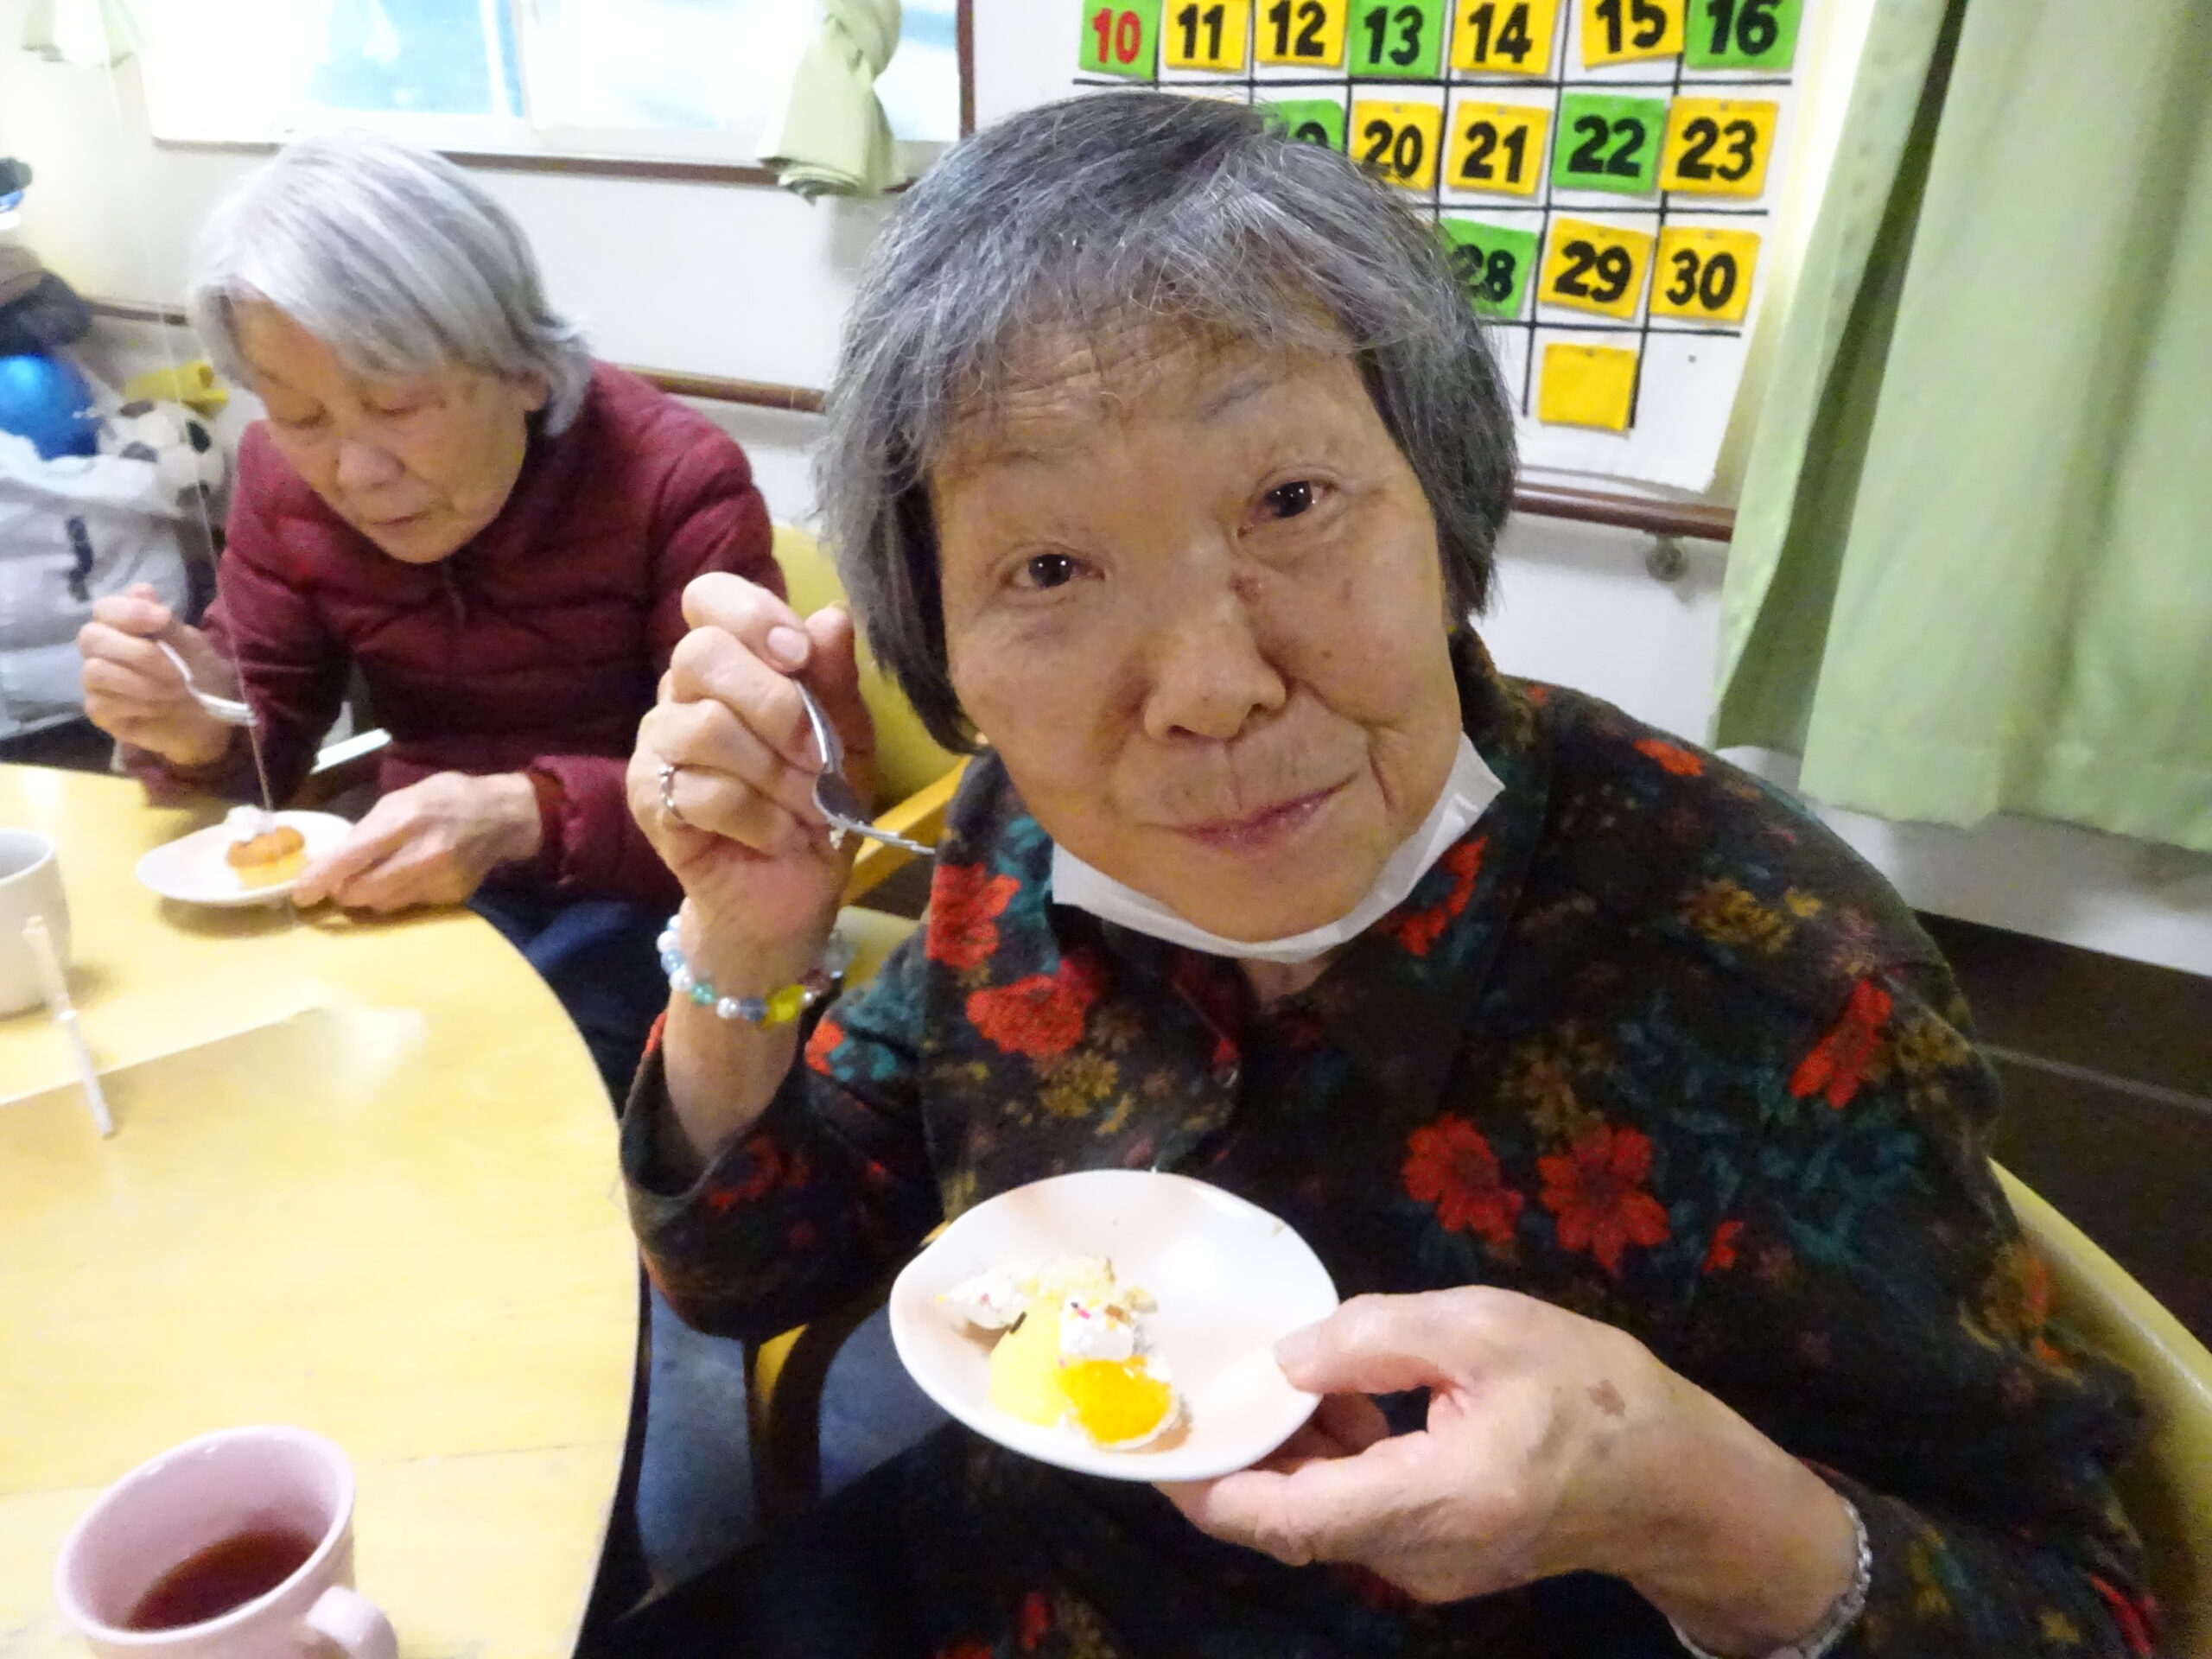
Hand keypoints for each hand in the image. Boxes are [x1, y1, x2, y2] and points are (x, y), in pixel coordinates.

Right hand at [77, 583, 232, 765]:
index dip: (129, 612)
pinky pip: (102, 702)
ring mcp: (96, 681)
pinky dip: (136, 704)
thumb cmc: (200, 676)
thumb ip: (165, 623)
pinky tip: (159, 707)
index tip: (162, 619)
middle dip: (138, 652)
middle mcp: (103, 650)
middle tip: (175, 669)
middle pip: (90, 637)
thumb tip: (142, 589)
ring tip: (174, 690)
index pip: (105, 608)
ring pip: (95, 670)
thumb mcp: (192, 646)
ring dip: (141, 681)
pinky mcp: (99, 711)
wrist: (211, 720)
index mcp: (124, 626)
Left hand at [292, 771, 541, 911]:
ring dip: (369, 897)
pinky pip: (409, 906)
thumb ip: (367, 829)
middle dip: (343, 891)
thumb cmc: (445, 798)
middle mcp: (421, 856)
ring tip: (375, 878)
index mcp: (404, 822)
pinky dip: (398, 896)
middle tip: (340, 882)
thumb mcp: (401, 799)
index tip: (300, 894)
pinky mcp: (451, 897)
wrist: (502, 816)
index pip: (350, 859)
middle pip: (361, 893)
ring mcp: (439, 880)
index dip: (319, 879)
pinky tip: (409, 877)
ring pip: (382, 905)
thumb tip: (330, 861)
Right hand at [626, 573, 871, 961]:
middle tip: (819, 756)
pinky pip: (701, 791)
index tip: (798, 656)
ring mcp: (657, 745)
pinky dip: (759, 818)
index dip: (752, 615)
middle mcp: (682, 692)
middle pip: (700, 654)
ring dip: (775, 772)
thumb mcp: (848, 739)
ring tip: (808, 805)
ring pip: (703, 726)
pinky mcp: (648, 800)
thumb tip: (831, 617)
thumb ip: (835, 681)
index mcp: (733, 661)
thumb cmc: (820, 803)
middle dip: (776, 705)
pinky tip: (780, 835)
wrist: (795, 893)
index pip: (710, 597)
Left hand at [1161, 1289, 1856, 1650]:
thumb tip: (1284, 1360)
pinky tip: (1356, 1402)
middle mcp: (1413, 1557)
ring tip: (1302, 1371)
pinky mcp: (1442, 1561)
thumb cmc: (1595, 1392)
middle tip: (1211, 1377)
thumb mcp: (1485, 1329)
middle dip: (1244, 1451)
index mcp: (1424, 1501)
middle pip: (1289, 1519)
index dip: (1202, 1485)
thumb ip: (1374, 1338)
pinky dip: (1337, 1463)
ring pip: (1323, 1516)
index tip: (1150, 1440)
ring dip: (1295, 1450)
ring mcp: (1427, 1570)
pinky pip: (1361, 1516)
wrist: (1684, 1482)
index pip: (1277, 1519)